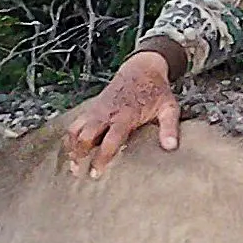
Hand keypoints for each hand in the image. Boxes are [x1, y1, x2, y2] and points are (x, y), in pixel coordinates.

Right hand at [63, 51, 180, 178]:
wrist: (143, 68)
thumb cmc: (156, 91)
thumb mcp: (169, 108)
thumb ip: (169, 128)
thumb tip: (171, 147)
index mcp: (125, 116)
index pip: (109, 140)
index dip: (100, 158)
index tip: (95, 173)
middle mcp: (107, 113)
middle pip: (85, 136)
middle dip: (79, 155)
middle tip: (80, 173)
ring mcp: (97, 109)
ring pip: (76, 129)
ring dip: (72, 147)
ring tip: (72, 165)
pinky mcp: (93, 107)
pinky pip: (76, 122)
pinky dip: (71, 137)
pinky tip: (72, 150)